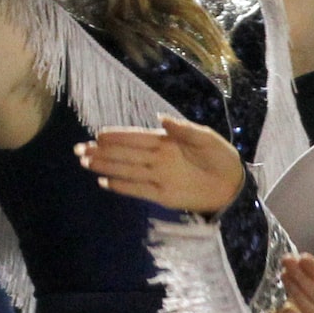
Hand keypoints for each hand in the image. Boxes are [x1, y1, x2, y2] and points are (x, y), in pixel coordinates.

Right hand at [76, 114, 244, 214]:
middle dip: (102, 151)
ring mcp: (158, 177)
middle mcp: (157, 159)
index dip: (117, 136)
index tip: (98, 134)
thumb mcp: (207, 138)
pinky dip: (120, 186)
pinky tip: (104, 182)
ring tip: (84, 162)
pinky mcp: (163, 196)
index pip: (136, 137)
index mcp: (166, 142)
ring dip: (105, 166)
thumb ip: (185, 129)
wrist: (234, 186)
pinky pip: (137, 190)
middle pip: (124, 154)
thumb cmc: (221, 158)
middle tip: (79, 149)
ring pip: (126, 170)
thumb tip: (160, 117)